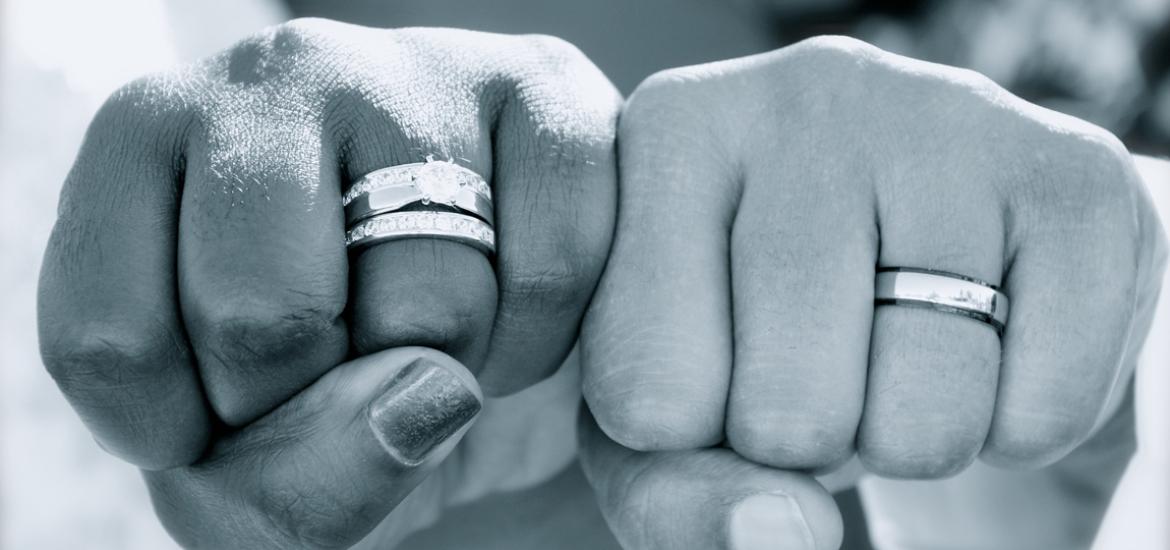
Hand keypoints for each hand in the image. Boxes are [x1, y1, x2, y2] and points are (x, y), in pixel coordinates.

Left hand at [39, 18, 618, 547]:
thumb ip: (291, 489)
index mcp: (143, 144)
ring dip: (445, 383)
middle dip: (320, 404)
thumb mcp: (255, 466)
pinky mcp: (545, 85)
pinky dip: (537, 345)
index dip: (183, 433)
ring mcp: (414, 71)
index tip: (227, 416)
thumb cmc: (326, 376)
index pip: (111, 342)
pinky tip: (508, 320)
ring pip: (428, 305)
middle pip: (262, 319)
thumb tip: (429, 398)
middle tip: (348, 373)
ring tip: (435, 343)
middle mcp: (272, 77)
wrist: (469, 317)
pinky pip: (549, 273)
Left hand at [581, 36, 1166, 545]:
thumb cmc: (754, 328)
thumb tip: (779, 531)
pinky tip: (982, 352)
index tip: (711, 373)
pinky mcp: (1074, 178)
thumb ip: (676, 494)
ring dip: (908, 438)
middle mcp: (800, 95)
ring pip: (921, 415)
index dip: (690, 431)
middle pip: (787, 409)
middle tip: (820, 370)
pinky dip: (1015, 427)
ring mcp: (945, 120)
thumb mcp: (672, 413)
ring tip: (894, 358)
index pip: (647, 391)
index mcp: (670, 137)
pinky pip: (1045, 405)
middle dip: (805, 439)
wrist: (913, 246)